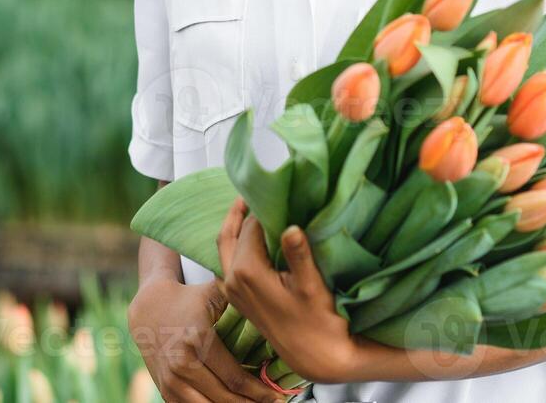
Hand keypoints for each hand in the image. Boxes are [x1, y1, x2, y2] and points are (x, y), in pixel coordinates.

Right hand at [128, 273, 287, 402]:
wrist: (150, 310)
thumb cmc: (190, 299)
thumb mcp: (214, 293)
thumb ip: (241, 299)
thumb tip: (276, 313)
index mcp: (198, 340)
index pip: (234, 378)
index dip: (260, 391)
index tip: (279, 395)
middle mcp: (182, 364)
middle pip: (224, 399)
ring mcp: (171, 381)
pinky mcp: (166, 392)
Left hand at [217, 197, 363, 385]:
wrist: (316, 356)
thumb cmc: (319, 321)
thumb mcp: (312, 286)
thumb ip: (298, 254)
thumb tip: (291, 227)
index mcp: (247, 272)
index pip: (251, 226)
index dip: (264, 206)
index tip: (276, 189)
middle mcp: (232, 280)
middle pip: (230, 233)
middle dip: (242, 210)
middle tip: (254, 189)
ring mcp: (232, 290)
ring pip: (226, 247)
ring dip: (236, 225)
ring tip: (250, 205)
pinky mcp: (237, 297)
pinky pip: (229, 261)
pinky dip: (236, 243)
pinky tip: (252, 236)